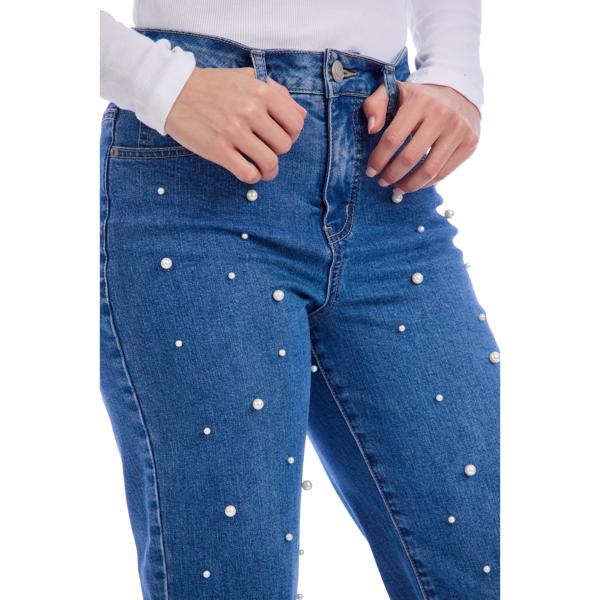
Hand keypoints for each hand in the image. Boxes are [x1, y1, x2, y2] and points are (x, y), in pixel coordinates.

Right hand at [165, 67, 307, 183]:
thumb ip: (277, 93)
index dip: (291, 135)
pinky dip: (253, 177)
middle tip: (266, 151)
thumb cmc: (211, 86)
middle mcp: (250, 110)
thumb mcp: (246, 79)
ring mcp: (234, 131)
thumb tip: (301, 115)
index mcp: (261, 92)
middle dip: (278, 152)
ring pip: (269, 162)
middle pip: (284, 146)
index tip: (279, 137)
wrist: (172, 90)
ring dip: (269, 171)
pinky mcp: (218, 149)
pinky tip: (248, 171)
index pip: (295, 124)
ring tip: (262, 169)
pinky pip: (248, 173)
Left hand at [363, 82, 480, 192]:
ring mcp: (459, 130)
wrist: (459, 92)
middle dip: (391, 175)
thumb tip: (372, 130)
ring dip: (408, 185)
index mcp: (419, 102)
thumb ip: (375, 105)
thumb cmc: (419, 98)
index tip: (370, 171)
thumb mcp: (395, 92)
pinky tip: (414, 184)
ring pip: (428, 171)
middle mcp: (442, 115)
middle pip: (409, 158)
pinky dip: (426, 184)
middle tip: (382, 182)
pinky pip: (444, 173)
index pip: (392, 139)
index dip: (378, 159)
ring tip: (397, 188)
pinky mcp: (470, 143)